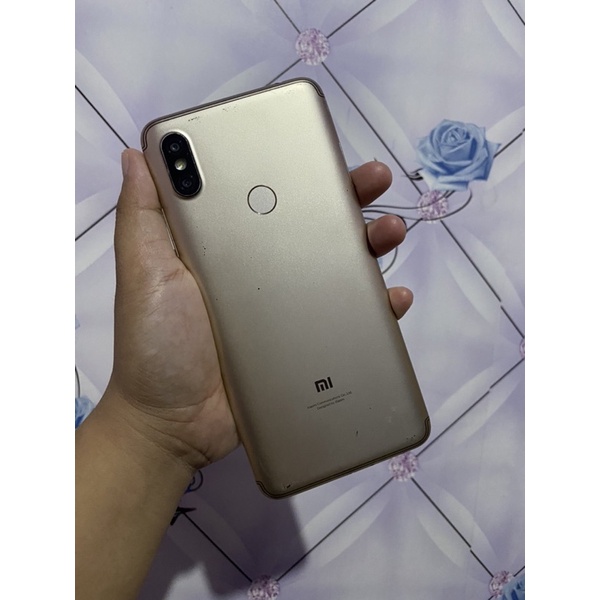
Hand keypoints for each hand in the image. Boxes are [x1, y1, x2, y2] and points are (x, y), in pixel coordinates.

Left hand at [104, 149, 412, 473]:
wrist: (177, 423)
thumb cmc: (156, 343)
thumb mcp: (144, 271)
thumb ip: (143, 216)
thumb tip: (136, 153)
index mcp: (231, 246)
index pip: (270, 196)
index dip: (297, 169)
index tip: (323, 147)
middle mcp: (265, 270)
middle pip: (314, 225)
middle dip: (350, 197)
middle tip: (375, 180)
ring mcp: (290, 308)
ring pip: (341, 266)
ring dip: (373, 243)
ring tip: (390, 231)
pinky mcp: (307, 343)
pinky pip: (351, 318)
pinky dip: (378, 306)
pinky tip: (393, 298)